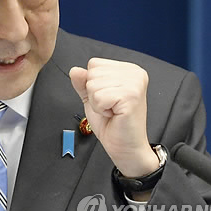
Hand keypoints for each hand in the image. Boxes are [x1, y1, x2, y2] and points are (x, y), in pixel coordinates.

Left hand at [69, 58, 158, 177]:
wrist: (126, 147)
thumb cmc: (113, 124)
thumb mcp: (92, 98)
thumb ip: (83, 83)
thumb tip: (75, 70)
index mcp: (128, 69)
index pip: (94, 63)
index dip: (93, 84)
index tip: (108, 98)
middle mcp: (135, 73)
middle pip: (92, 73)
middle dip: (94, 93)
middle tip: (110, 106)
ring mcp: (135, 83)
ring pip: (93, 84)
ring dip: (97, 102)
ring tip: (112, 110)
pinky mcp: (131, 96)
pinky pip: (98, 97)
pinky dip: (100, 109)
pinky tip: (114, 114)